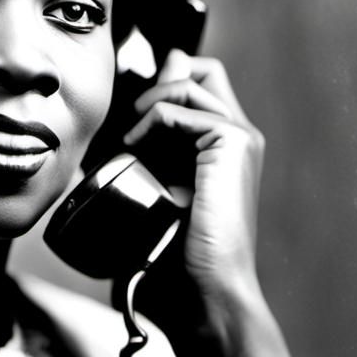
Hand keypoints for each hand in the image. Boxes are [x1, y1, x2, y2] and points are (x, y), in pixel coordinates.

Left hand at [123, 50, 264, 306]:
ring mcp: (239, 136)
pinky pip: (180, 106)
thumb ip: (144, 156)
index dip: (158, 85)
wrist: (205, 289)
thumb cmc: (175, 254)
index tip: (125, 116)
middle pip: (200, 68)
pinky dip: (149, 119)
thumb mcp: (153, 192)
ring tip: (128, 135)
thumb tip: (117, 129)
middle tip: (128, 118)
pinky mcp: (233, 142)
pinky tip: (133, 146)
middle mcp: (237, 136)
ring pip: (190, 77)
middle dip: (157, 79)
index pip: (196, 83)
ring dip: (148, 98)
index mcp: (223, 148)